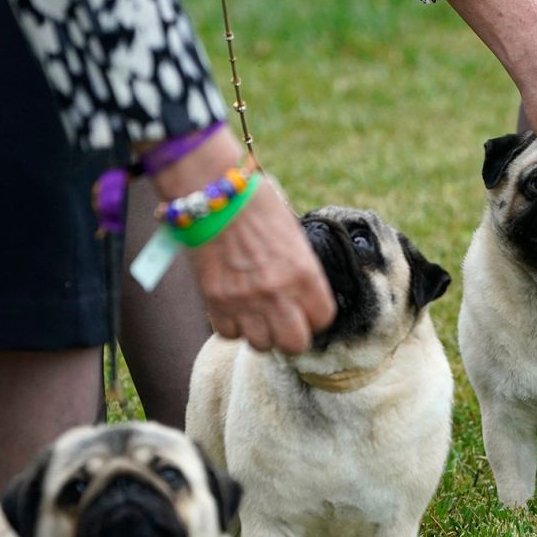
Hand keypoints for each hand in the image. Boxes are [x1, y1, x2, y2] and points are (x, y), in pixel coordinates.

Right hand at [150, 132, 333, 352]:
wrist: (212, 191)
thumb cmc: (256, 205)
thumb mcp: (293, 236)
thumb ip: (301, 271)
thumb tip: (304, 296)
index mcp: (304, 272)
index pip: (323, 319)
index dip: (316, 316)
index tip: (308, 310)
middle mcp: (277, 292)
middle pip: (294, 344)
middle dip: (291, 335)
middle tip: (284, 320)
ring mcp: (245, 300)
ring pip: (261, 344)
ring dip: (261, 332)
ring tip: (257, 312)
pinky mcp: (215, 301)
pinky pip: (229, 334)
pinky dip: (232, 325)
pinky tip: (234, 307)